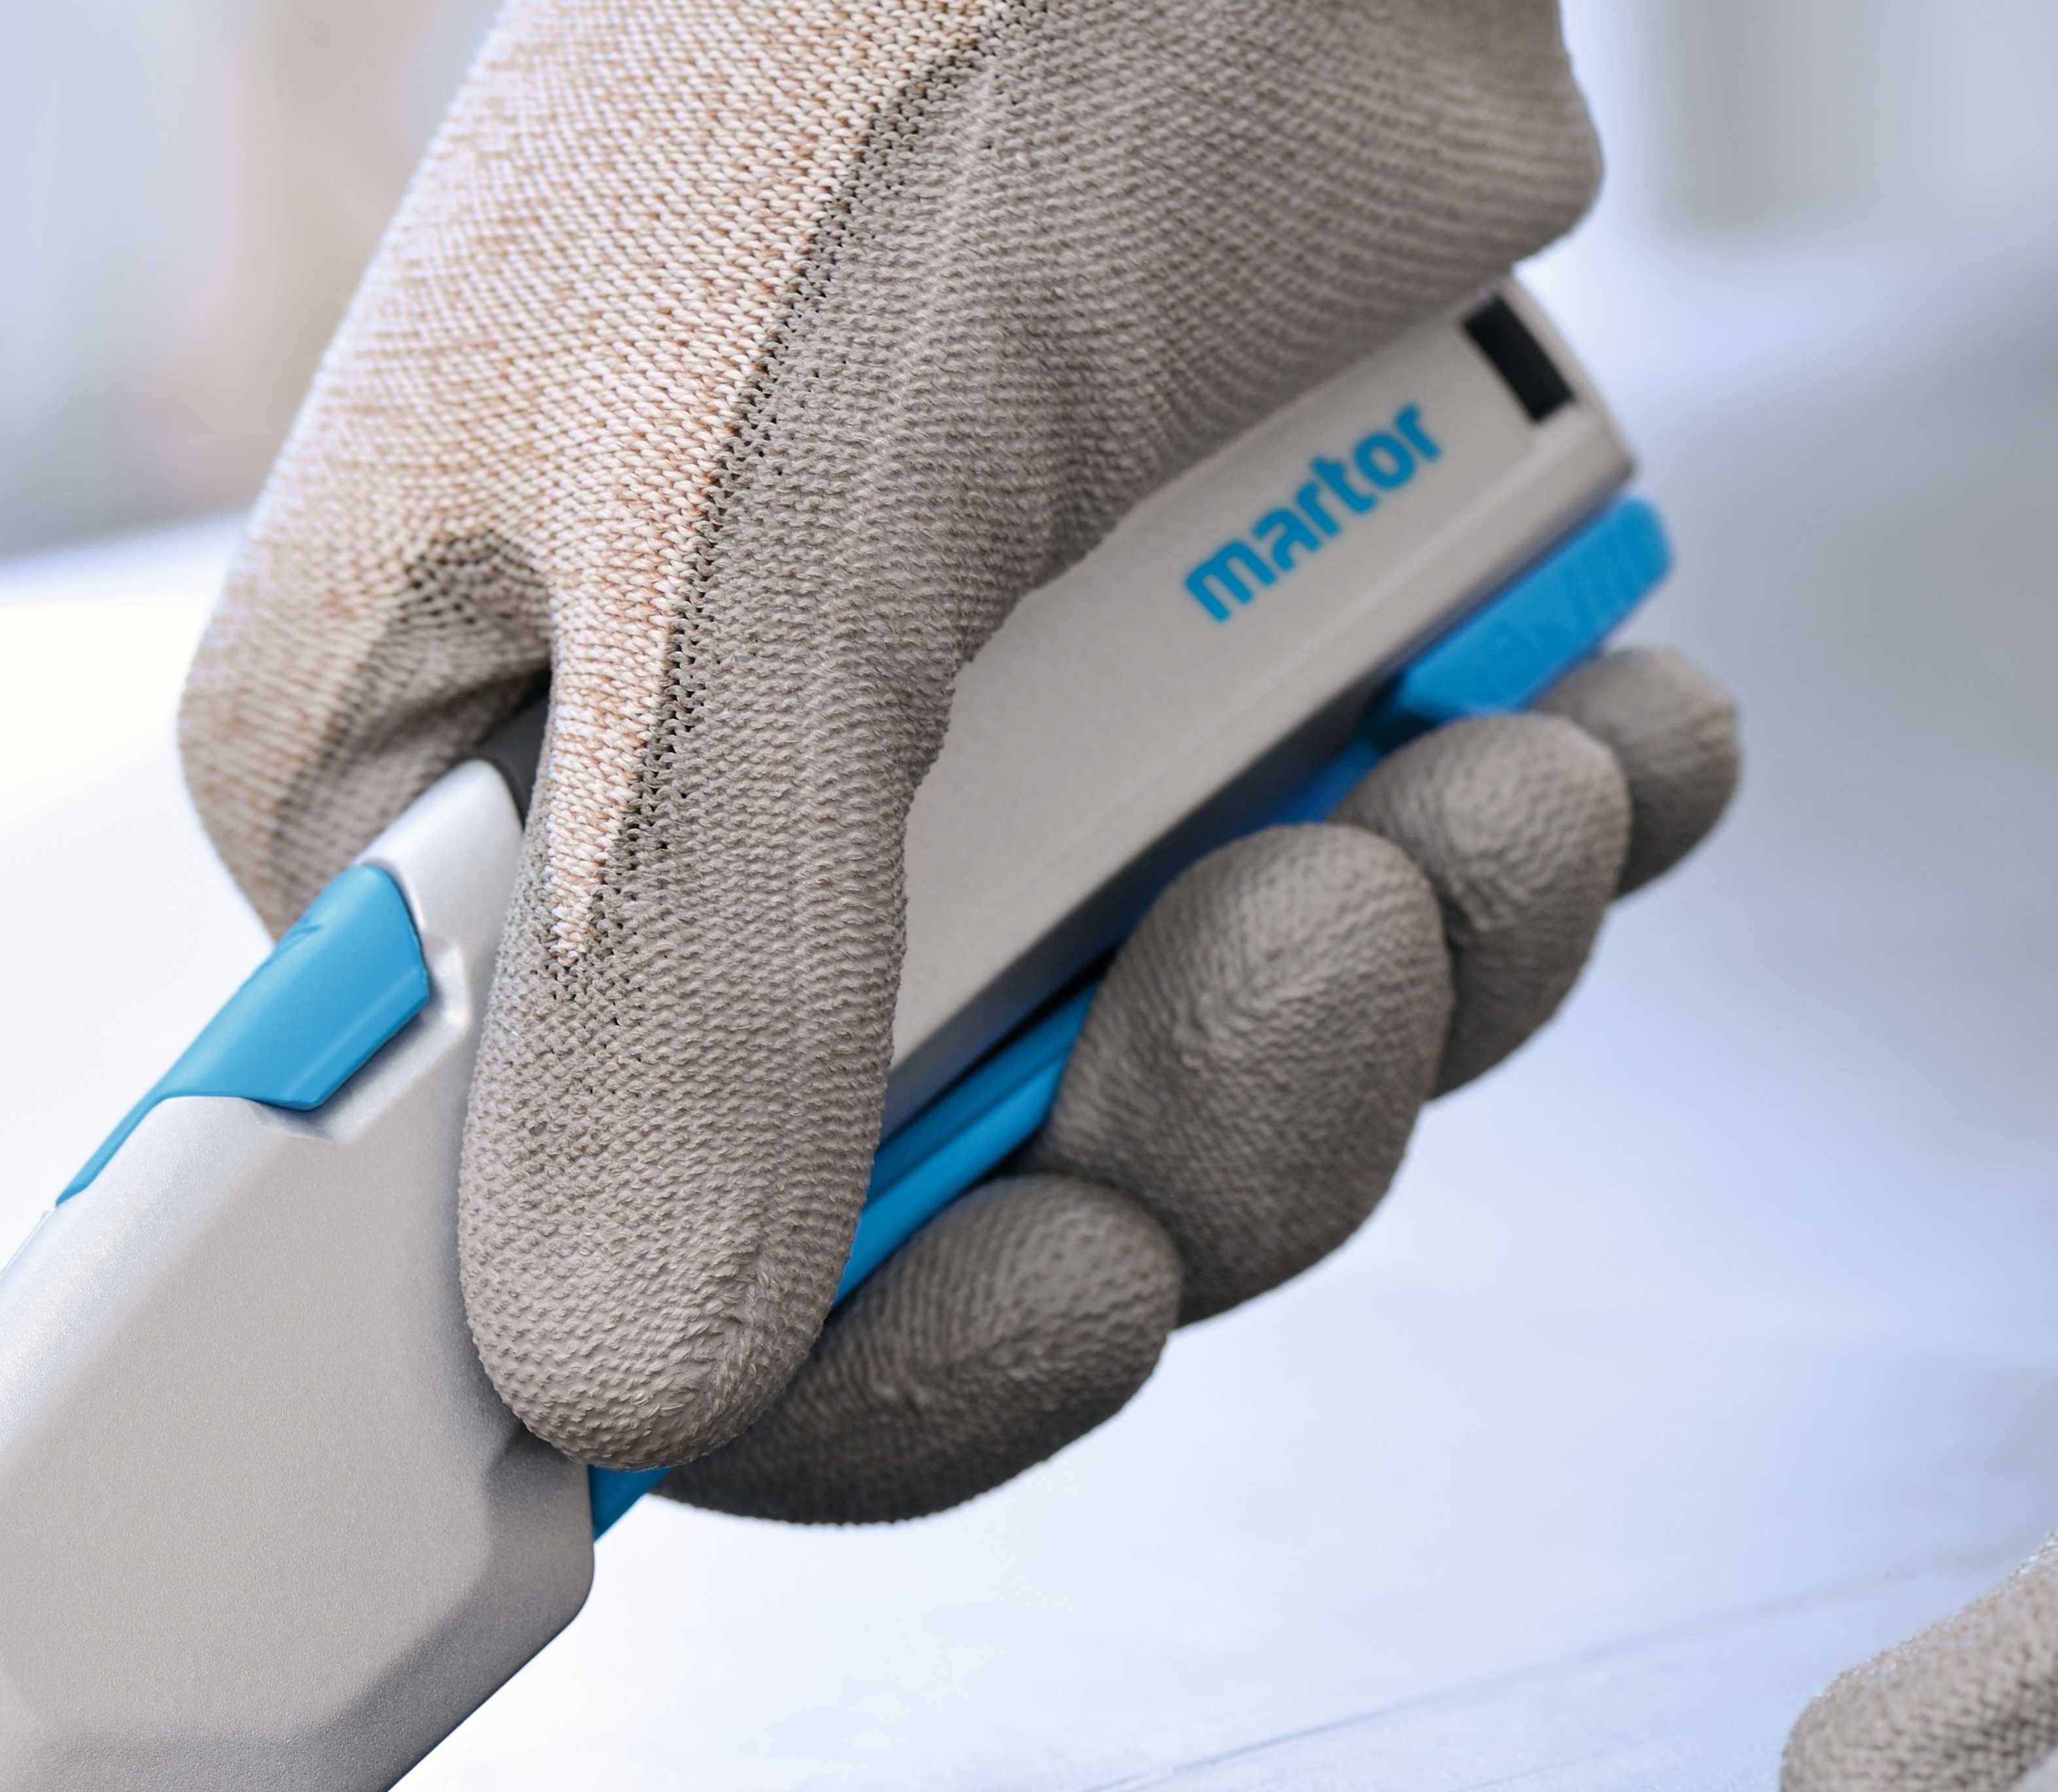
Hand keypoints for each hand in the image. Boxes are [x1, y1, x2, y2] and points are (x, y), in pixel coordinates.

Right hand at [181, 0, 1626, 1486]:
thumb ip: (700, 971)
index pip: (573, 1269)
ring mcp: (969, 764)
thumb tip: (629, 1390)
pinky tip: (1600, 739)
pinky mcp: (1209, 677)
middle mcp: (697, 836)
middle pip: (945, 1226)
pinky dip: (1519, 869)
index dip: (825, 1365)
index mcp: (458, 814)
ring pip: (1198, 1098)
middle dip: (1209, 1129)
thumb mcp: (763, 512)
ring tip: (1510, 782)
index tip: (1073, 1301)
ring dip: (1409, 989)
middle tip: (1341, 926)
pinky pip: (1377, 921)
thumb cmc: (903, 23)